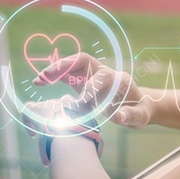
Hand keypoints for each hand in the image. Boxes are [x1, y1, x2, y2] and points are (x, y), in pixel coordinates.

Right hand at [33, 52, 152, 127]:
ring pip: (72, 66)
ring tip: (39, 79)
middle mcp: (104, 72)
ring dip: (55, 70)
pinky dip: (54, 77)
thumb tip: (118, 117)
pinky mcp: (83, 82)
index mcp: (118, 79)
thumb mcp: (140, 116)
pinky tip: (41, 82)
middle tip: (48, 75)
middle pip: (83, 61)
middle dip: (66, 66)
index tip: (80, 102)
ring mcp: (92, 76)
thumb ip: (131, 116)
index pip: (102, 77)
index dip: (91, 88)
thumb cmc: (140, 111)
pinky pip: (67, 75)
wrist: (138, 106)